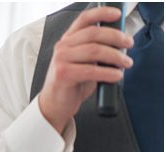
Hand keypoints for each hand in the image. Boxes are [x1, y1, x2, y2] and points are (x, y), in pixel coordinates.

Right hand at [38, 6, 133, 132]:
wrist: (55, 104)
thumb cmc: (71, 83)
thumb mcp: (84, 62)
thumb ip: (96, 50)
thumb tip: (120, 44)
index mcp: (68, 40)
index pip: (84, 19)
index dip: (102, 14)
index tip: (117, 15)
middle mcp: (63, 47)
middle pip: (94, 34)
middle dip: (116, 38)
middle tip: (128, 45)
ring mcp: (61, 60)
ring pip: (94, 51)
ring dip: (115, 57)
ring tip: (125, 63)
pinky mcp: (63, 74)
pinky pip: (91, 70)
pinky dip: (108, 73)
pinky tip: (116, 75)